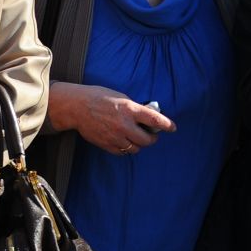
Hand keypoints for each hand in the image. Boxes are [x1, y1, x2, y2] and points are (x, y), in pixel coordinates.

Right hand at [51, 83, 174, 155]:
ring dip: (140, 144)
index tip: (173, 128)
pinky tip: (125, 142)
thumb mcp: (122, 97)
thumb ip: (135, 108)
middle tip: (153, 135)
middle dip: (153, 138)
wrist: (78, 106)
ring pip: (136, 148)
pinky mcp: (106, 144)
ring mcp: (115, 136)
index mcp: (130, 109)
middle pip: (147, 139)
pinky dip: (127, 149)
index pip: (154, 119)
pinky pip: (123, 152)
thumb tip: (148, 116)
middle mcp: (124, 125)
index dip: (166, 125)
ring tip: (138, 139)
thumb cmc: (100, 97)